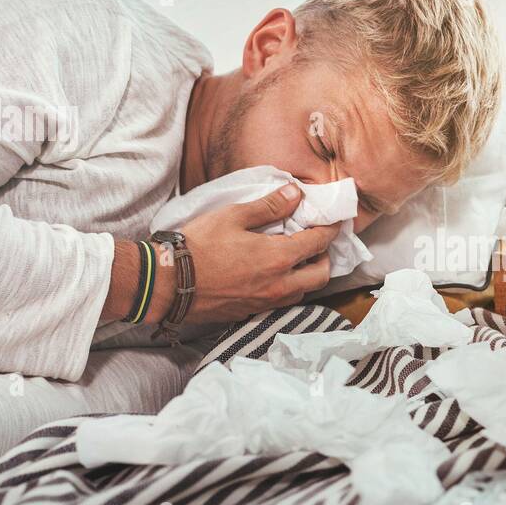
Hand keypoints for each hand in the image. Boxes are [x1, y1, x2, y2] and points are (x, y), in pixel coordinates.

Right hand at [171, 183, 339, 322]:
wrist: (170, 284)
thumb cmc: (199, 245)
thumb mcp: (234, 216)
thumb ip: (269, 206)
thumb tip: (296, 193)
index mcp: (279, 258)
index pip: (319, 242)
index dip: (331, 228)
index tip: (335, 220)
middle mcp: (279, 284)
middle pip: (321, 275)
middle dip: (325, 257)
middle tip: (316, 242)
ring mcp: (267, 301)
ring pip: (303, 292)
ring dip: (308, 275)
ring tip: (297, 258)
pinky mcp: (252, 312)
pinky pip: (282, 302)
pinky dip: (288, 288)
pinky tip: (275, 275)